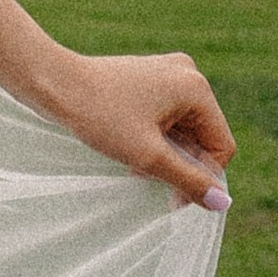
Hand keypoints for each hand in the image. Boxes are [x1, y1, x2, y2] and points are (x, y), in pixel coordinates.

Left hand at [38, 50, 233, 210]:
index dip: (203, 178)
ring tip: (137, 167)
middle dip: (180, 164)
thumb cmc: (101, 116)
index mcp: (195, 87)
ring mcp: (167, 73)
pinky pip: (168, 118)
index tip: (173, 198)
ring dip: (166, 154)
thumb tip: (223, 203)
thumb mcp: (149, 156)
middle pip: (203, 137)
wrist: (55, 83)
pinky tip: (132, 151)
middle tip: (148, 178)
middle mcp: (187, 73)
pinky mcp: (150, 78)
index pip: (221, 146)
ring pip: (184, 130)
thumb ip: (189, 180)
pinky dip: (155, 139)